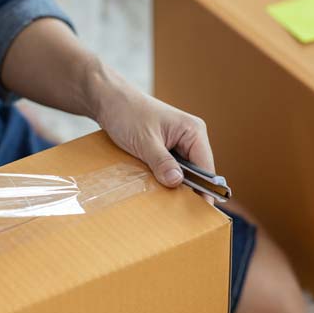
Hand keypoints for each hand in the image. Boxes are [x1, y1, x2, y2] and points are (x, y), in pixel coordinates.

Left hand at [89, 62, 214, 202]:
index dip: (204, 189)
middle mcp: (190, 137)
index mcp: (193, 131)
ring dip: (173, 184)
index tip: (200, 210)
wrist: (108, 100)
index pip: (206, 167)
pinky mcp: (164, 147)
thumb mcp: (145, 141)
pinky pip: (169, 167)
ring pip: (182, 171)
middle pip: (196, 172)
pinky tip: (155, 189)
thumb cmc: (127, 113)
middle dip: (188, 189)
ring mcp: (177, 142)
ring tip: (167, 204)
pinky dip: (163, 177)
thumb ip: (161, 162)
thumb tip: (177, 183)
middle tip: (179, 212)